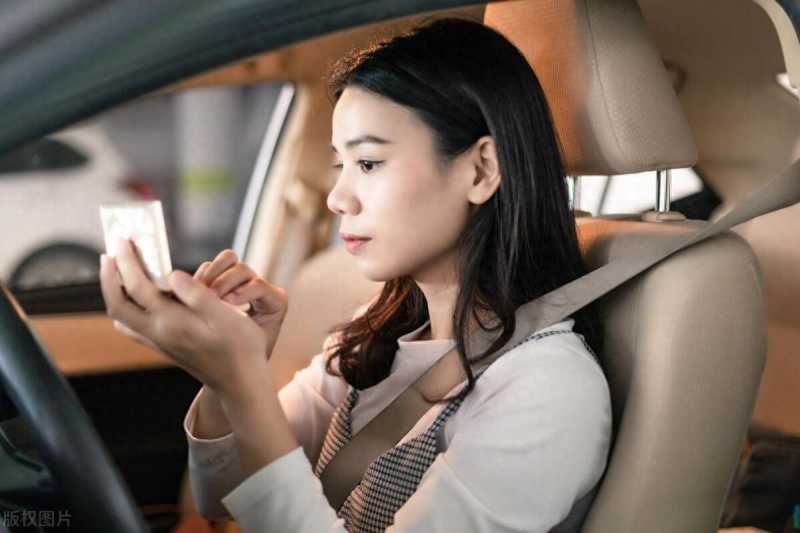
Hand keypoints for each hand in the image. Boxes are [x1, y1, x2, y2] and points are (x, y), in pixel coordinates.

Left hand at [99, 239, 282, 395]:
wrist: (239, 380)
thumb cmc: (239, 346)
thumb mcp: (226, 316)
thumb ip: (198, 294)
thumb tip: (173, 274)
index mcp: (172, 322)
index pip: (137, 287)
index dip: (127, 261)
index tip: (125, 240)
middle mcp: (159, 333)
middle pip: (118, 304)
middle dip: (109, 277)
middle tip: (110, 253)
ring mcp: (159, 342)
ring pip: (121, 317)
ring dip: (115, 292)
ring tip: (119, 271)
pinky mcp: (164, 347)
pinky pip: (132, 327)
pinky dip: (126, 309)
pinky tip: (136, 300)